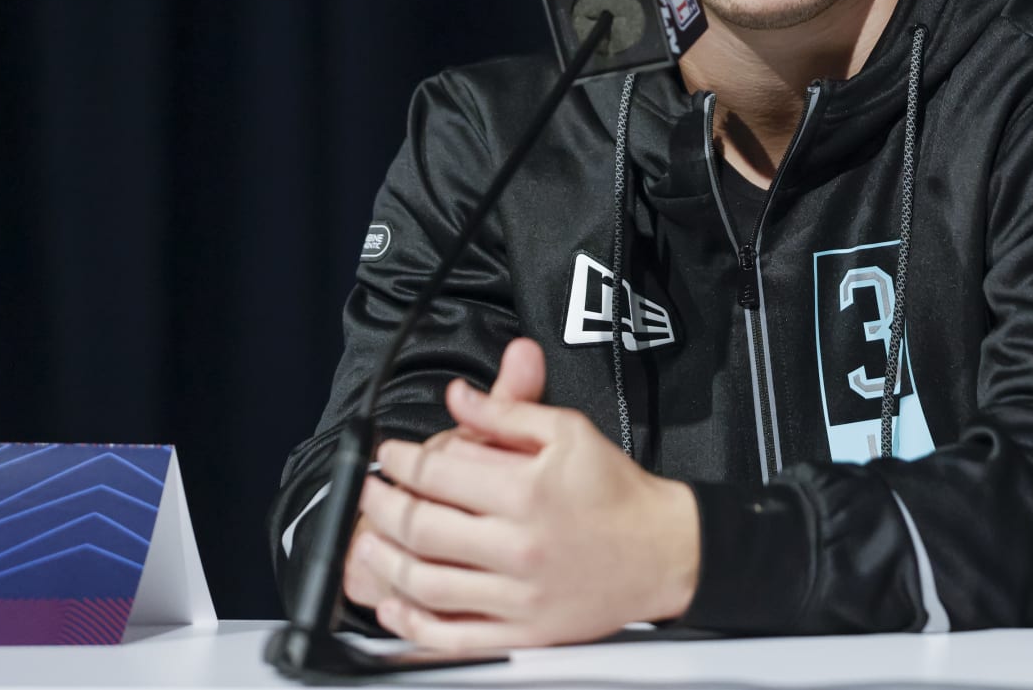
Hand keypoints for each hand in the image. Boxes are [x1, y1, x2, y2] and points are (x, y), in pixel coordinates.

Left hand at [341, 338, 700, 649]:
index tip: (390, 454)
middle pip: (423, 527)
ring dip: (385, 561)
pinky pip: (454, 636)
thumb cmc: (616, 491)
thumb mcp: (569, 432)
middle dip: (382, 505)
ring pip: (427, 583)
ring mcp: (519, 594)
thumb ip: (508, 411)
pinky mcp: (524, 632)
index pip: (440, 472)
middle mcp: (519, 544)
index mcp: (528, 491)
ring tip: (369, 541)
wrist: (663, 551)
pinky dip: (414, 625)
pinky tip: (395, 606)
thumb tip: (458, 397)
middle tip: (371, 491)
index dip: (401, 460)